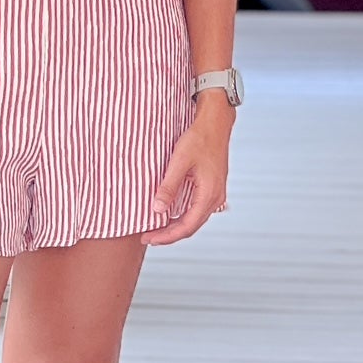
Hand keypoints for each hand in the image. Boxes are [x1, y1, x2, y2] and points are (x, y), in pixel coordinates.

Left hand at [144, 94, 233, 245]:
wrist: (215, 124)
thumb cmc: (199, 139)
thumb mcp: (179, 161)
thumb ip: (169, 186)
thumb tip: (157, 209)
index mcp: (209, 194)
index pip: (186, 226)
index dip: (166, 236)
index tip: (149, 238)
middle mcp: (215, 198)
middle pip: (191, 227)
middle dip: (169, 235)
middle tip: (147, 237)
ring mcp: (216, 194)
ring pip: (194, 219)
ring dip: (176, 227)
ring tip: (156, 229)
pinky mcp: (212, 188)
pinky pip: (197, 209)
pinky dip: (182, 216)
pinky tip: (169, 215)